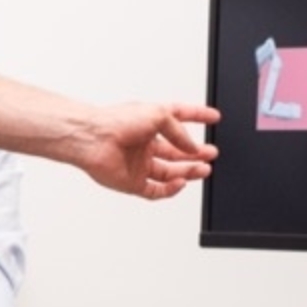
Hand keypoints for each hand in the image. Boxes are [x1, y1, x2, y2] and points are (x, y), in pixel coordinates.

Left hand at [77, 101, 220, 198]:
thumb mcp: (159, 115)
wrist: (92, 139)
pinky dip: (170, 189)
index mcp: (149, 122)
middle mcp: (144, 143)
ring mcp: (138, 164)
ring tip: (204, 169)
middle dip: (196, 153)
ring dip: (188, 172)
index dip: (197, 116)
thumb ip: (180, 132)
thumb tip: (193, 148)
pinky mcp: (132, 182)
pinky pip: (156, 190)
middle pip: (176, 151)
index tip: (213, 118)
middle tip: (211, 153)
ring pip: (169, 172)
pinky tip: (181, 183)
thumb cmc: (116, 121)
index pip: (179, 117)